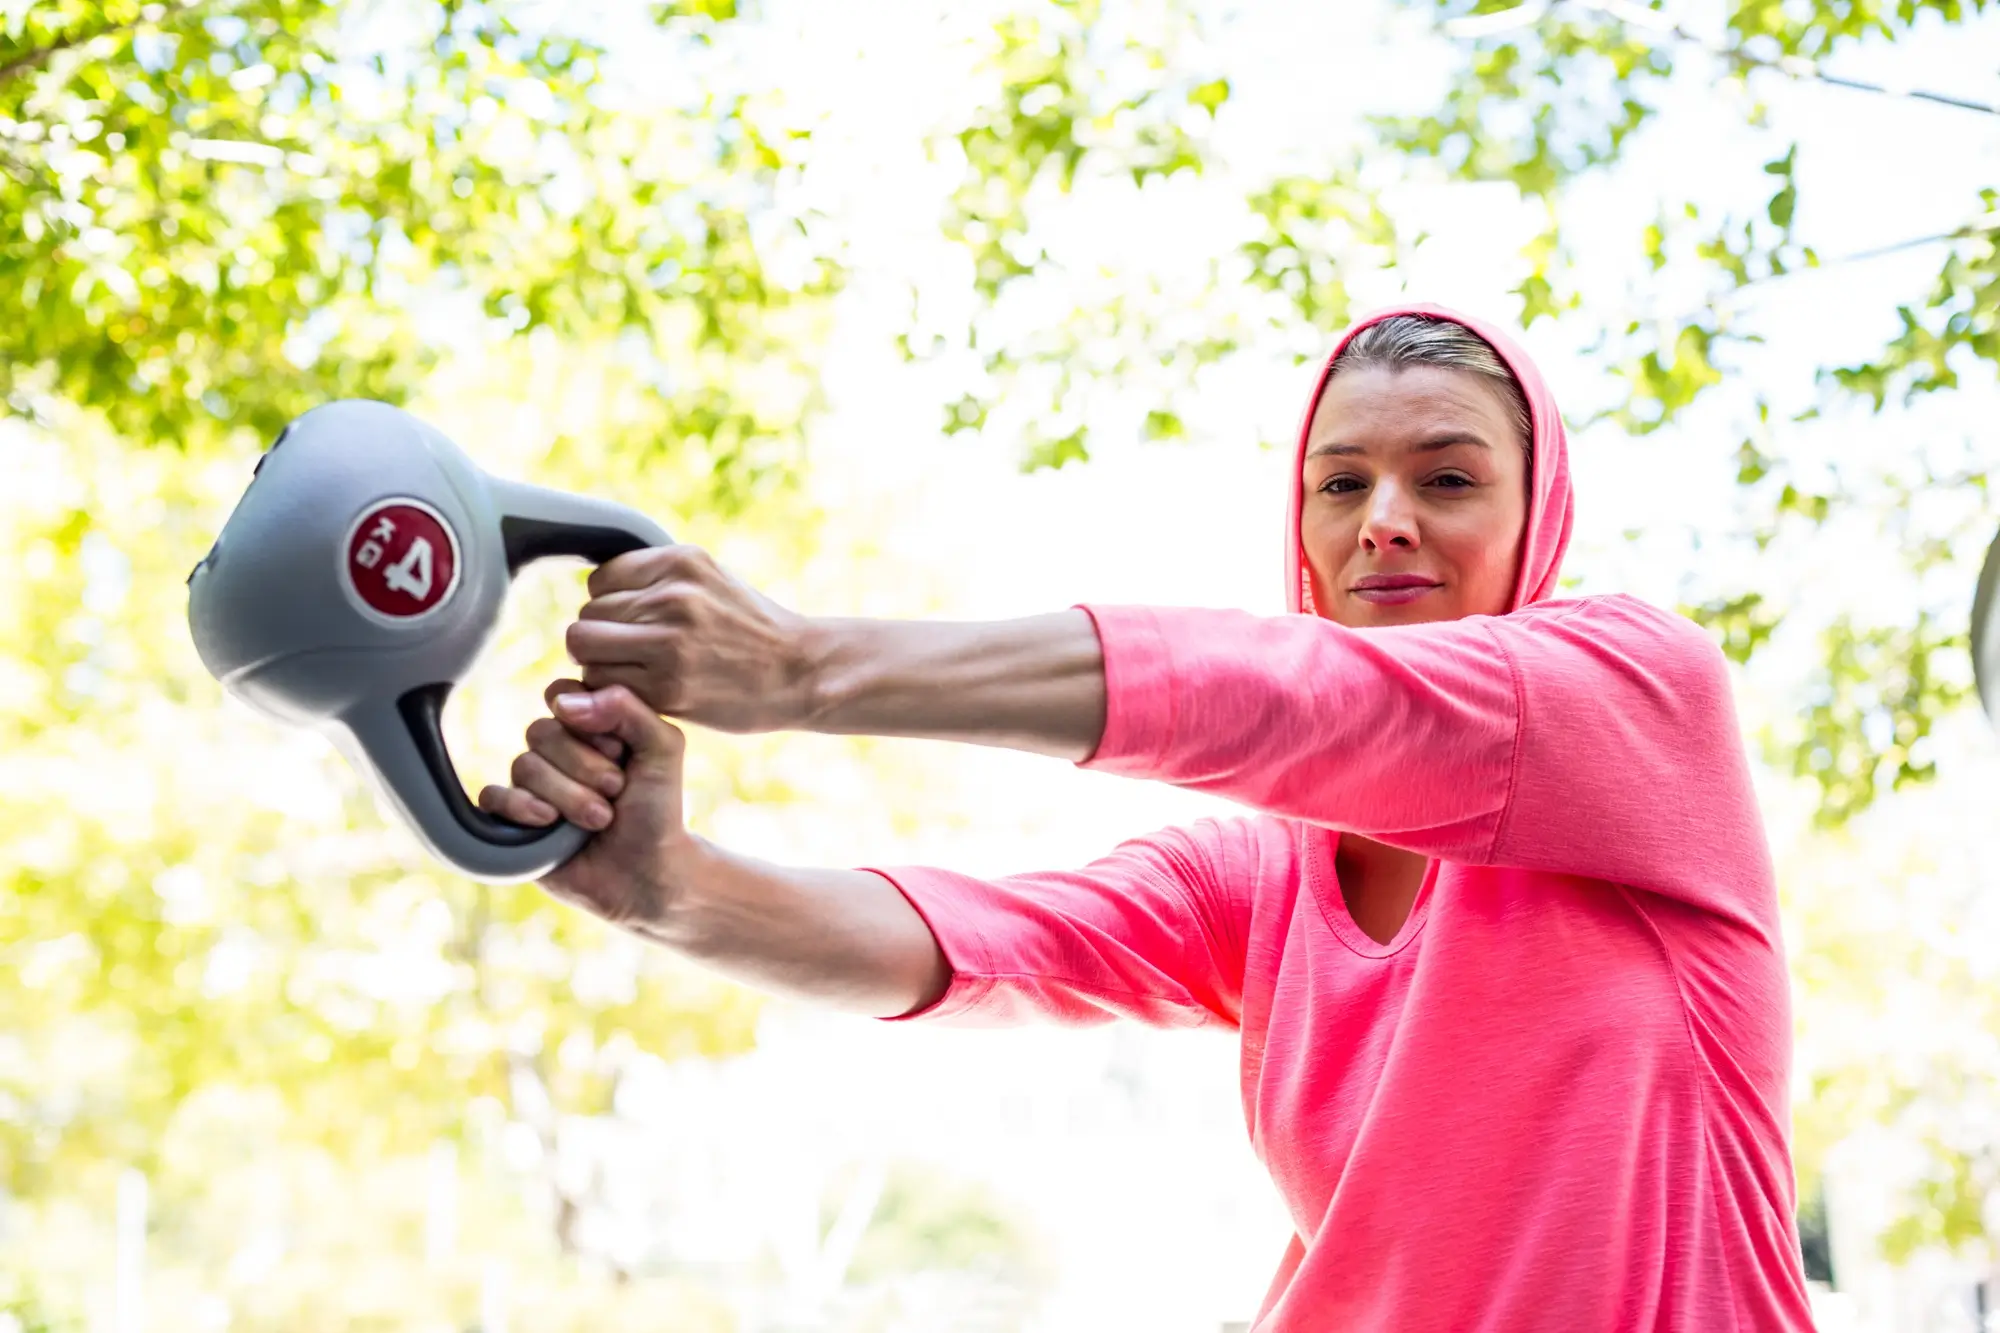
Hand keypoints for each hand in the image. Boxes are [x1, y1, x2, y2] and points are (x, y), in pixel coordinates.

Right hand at [477, 679, 701, 933]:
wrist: (647, 873)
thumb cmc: (657, 810)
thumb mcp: (663, 749)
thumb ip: (628, 709)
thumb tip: (564, 703)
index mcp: (588, 725)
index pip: (562, 694)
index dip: (589, 722)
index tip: (620, 749)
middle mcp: (556, 750)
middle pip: (541, 731)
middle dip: (584, 766)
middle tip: (615, 790)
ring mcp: (532, 783)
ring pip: (523, 766)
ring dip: (568, 796)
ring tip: (600, 819)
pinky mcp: (512, 818)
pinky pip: (493, 796)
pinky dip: (522, 808)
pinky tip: (550, 823)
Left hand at [564, 545, 817, 733]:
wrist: (800, 671)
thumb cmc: (751, 630)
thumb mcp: (711, 580)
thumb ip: (657, 578)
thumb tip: (594, 590)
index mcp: (682, 561)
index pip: (599, 581)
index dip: (610, 608)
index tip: (634, 627)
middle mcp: (673, 595)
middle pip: (587, 616)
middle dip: (602, 639)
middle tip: (633, 657)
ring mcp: (670, 641)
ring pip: (584, 647)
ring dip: (601, 666)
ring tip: (636, 674)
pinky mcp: (668, 685)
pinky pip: (603, 682)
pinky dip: (614, 692)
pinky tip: (645, 693)